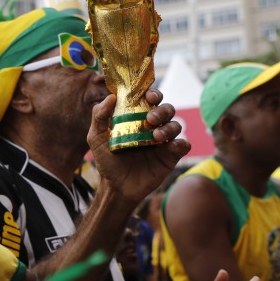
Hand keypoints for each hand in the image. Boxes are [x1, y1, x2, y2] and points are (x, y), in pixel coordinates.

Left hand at [87, 90, 189, 204]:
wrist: (116, 187)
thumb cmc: (106, 160)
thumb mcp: (96, 138)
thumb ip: (99, 116)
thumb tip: (110, 96)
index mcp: (137, 118)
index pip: (149, 99)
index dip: (151, 93)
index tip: (147, 96)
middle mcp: (152, 126)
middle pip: (166, 109)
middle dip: (161, 110)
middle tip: (151, 118)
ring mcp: (163, 141)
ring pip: (176, 125)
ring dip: (169, 127)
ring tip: (156, 136)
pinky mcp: (171, 156)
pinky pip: (184, 145)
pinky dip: (182, 143)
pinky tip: (172, 146)